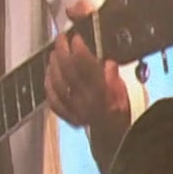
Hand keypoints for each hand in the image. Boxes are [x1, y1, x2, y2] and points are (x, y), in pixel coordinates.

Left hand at [45, 0, 129, 133]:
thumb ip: (112, 74)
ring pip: (57, 83)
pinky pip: (53, 100)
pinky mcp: (68, 117)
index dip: (79, 48)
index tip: (77, 37)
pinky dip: (49, 86)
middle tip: (62, 39)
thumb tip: (106, 62)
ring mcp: (75, 110)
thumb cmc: (120, 110)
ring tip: (55, 54)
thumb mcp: (123, 88)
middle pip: (68, 71)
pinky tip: (49, 76)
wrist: (116, 136)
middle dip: (63, 50)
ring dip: (54, 65)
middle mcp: (87, 101)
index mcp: (104, 92)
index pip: (86, 65)